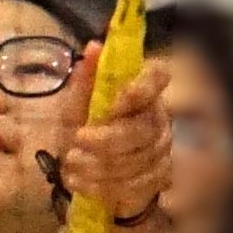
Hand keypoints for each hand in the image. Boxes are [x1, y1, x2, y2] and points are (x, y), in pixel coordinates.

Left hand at [56, 49, 173, 232]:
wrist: (88, 176)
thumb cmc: (84, 134)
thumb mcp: (75, 108)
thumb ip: (85, 82)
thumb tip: (94, 46)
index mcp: (141, 93)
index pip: (159, 76)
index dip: (143, 87)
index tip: (115, 102)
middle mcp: (158, 119)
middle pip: (143, 129)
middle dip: (105, 140)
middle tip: (74, 142)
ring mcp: (162, 150)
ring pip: (137, 161)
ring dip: (97, 166)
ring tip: (70, 164)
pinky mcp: (158, 179)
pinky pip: (134, 186)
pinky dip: (100, 187)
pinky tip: (79, 183)